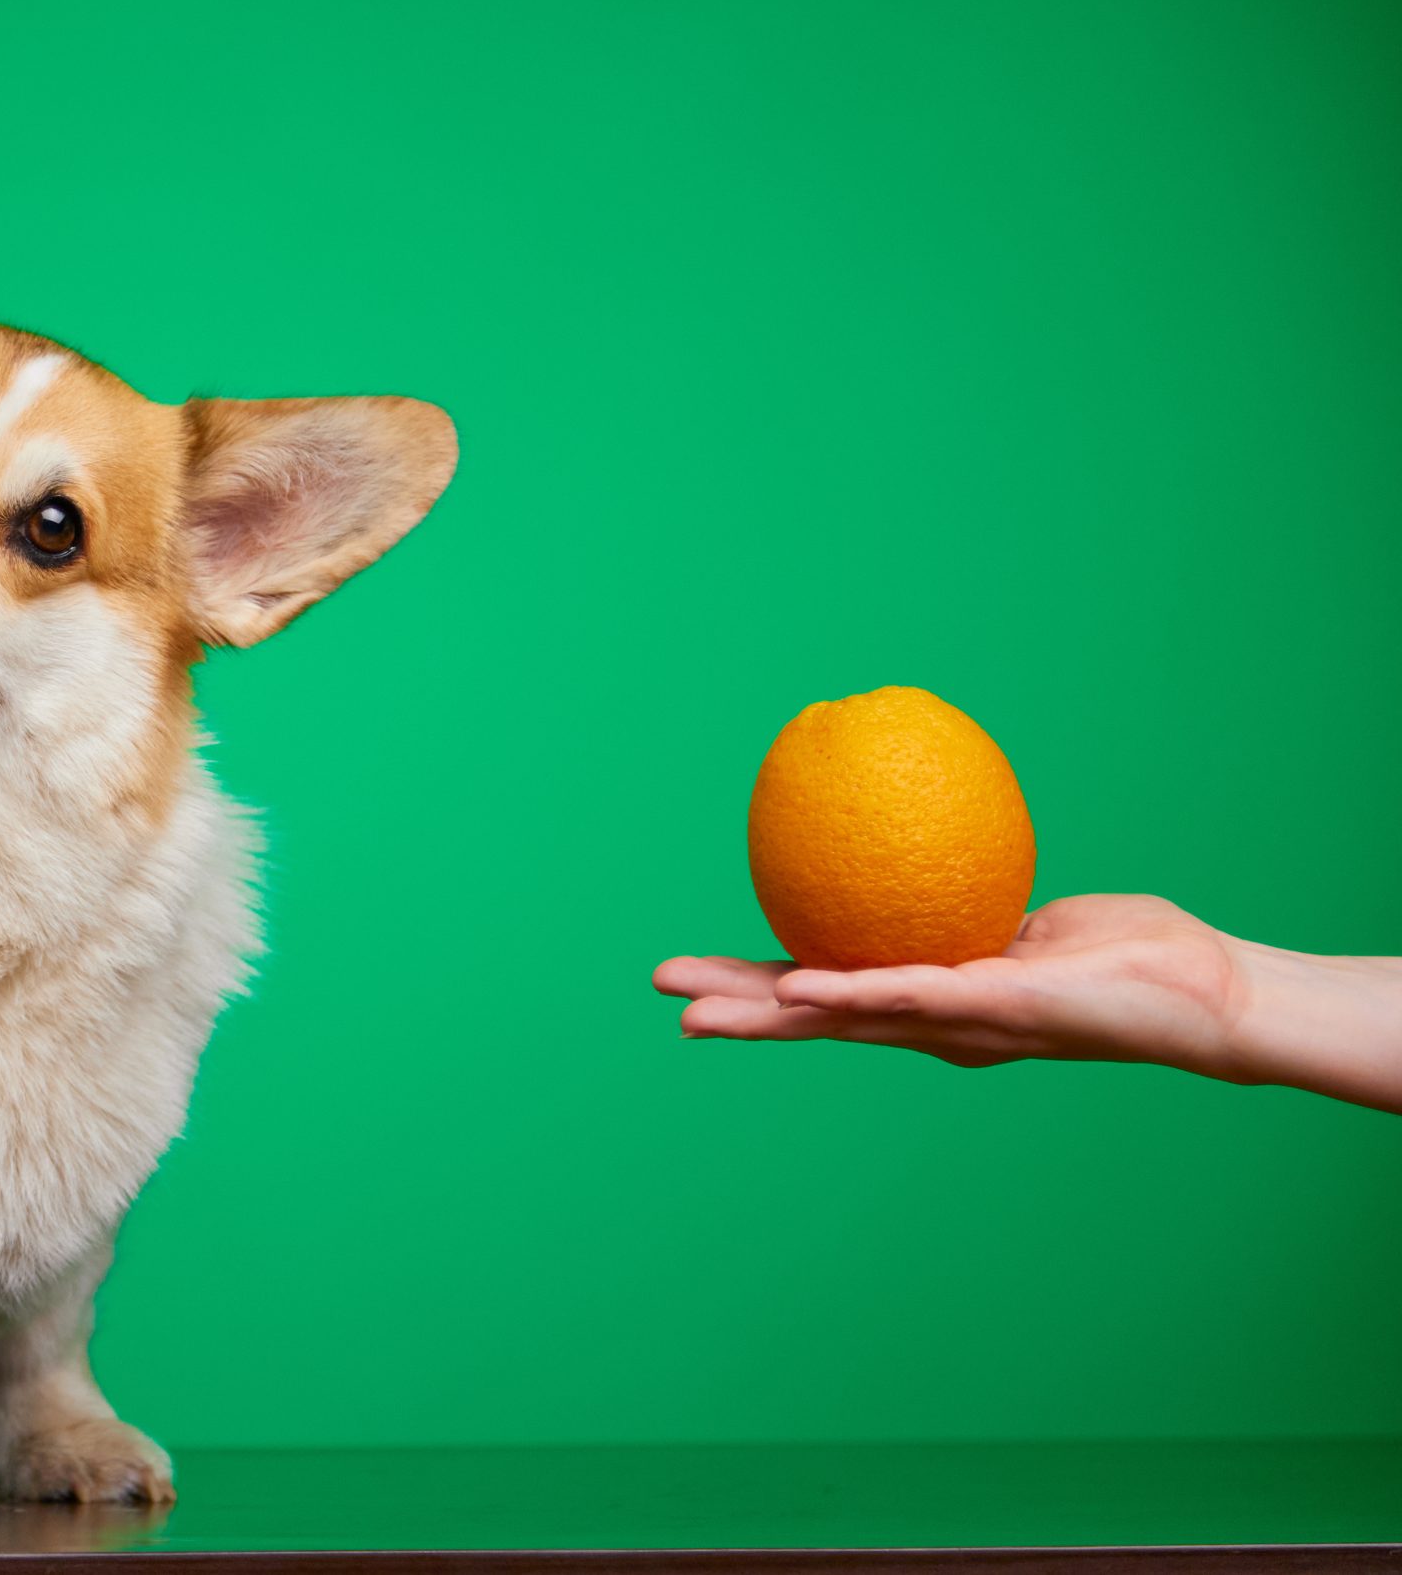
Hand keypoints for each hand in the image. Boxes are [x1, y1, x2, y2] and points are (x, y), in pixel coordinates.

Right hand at [653, 894, 1246, 1075]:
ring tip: (696, 1007)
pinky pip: (908, 997)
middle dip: (736, 1007)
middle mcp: (938, 1024)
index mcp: (938, 1003)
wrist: (1209, 995)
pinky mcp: (995, 1009)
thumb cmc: (1135, 953)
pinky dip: (848, 992)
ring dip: (765, 1012)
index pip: (833, 995)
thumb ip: (982, 906)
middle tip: (663, 990)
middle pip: (815, 1017)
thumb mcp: (1035, 919)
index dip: (765, 989)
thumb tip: (940, 848)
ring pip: (841, 1017)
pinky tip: (798, 986)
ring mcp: (961, 1022)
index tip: (702, 979)